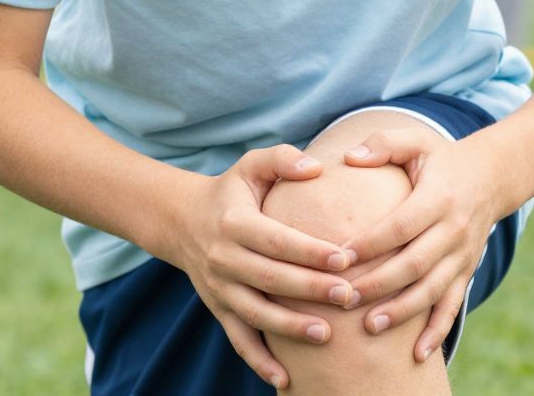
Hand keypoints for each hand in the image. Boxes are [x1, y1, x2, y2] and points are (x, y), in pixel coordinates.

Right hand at [164, 146, 362, 389]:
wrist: (182, 221)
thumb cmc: (233, 190)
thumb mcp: (251, 164)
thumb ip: (283, 159)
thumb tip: (316, 168)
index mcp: (235, 223)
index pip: (277, 240)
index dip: (310, 251)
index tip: (346, 257)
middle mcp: (224, 259)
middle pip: (270, 279)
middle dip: (311, 290)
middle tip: (350, 296)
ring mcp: (220, 289)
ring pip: (256, 314)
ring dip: (290, 328)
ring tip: (327, 335)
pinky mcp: (219, 309)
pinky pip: (239, 340)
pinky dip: (259, 362)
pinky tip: (285, 379)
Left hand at [337, 129, 507, 363]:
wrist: (493, 176)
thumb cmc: (442, 158)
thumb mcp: (416, 141)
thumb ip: (383, 144)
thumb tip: (349, 157)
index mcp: (438, 197)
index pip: (400, 225)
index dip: (370, 243)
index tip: (337, 258)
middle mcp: (454, 229)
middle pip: (414, 263)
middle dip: (378, 285)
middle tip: (342, 299)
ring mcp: (463, 255)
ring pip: (432, 290)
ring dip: (402, 312)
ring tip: (370, 327)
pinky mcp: (466, 272)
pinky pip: (452, 305)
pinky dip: (437, 331)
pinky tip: (416, 354)